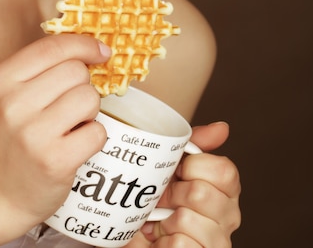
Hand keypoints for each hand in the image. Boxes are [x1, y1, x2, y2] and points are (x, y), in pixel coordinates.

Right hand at [0, 34, 110, 241]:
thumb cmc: (8, 139)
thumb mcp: (6, 96)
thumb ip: (40, 69)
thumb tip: (95, 47)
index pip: (53, 47)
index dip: (84, 44)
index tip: (100, 52)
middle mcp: (12, 104)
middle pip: (76, 71)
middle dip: (81, 86)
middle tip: (67, 107)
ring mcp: (32, 134)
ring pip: (89, 98)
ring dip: (89, 112)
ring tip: (70, 126)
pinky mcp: (55, 161)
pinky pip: (98, 132)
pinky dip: (93, 138)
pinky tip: (74, 146)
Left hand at [132, 122, 240, 247]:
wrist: (134, 234)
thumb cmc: (159, 202)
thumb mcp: (173, 167)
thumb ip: (195, 145)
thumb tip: (221, 128)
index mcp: (227, 190)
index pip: (224, 170)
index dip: (193, 167)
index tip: (179, 172)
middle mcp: (229, 217)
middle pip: (201, 192)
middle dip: (173, 193)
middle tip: (165, 199)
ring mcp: (217, 242)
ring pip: (186, 218)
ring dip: (165, 219)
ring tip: (162, 221)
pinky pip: (180, 244)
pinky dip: (162, 241)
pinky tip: (162, 240)